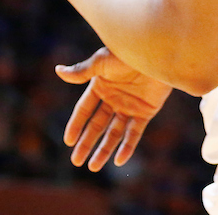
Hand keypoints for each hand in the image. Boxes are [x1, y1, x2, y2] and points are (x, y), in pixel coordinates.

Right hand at [56, 47, 172, 170]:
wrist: (159, 53)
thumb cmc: (130, 52)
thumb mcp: (103, 61)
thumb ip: (82, 71)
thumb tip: (58, 71)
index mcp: (101, 86)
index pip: (84, 110)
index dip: (76, 125)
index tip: (68, 141)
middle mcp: (114, 98)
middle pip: (97, 125)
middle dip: (86, 143)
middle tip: (76, 161)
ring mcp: (130, 105)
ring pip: (114, 132)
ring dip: (104, 149)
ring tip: (93, 167)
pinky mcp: (147, 111)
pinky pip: (135, 132)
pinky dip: (127, 146)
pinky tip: (119, 160)